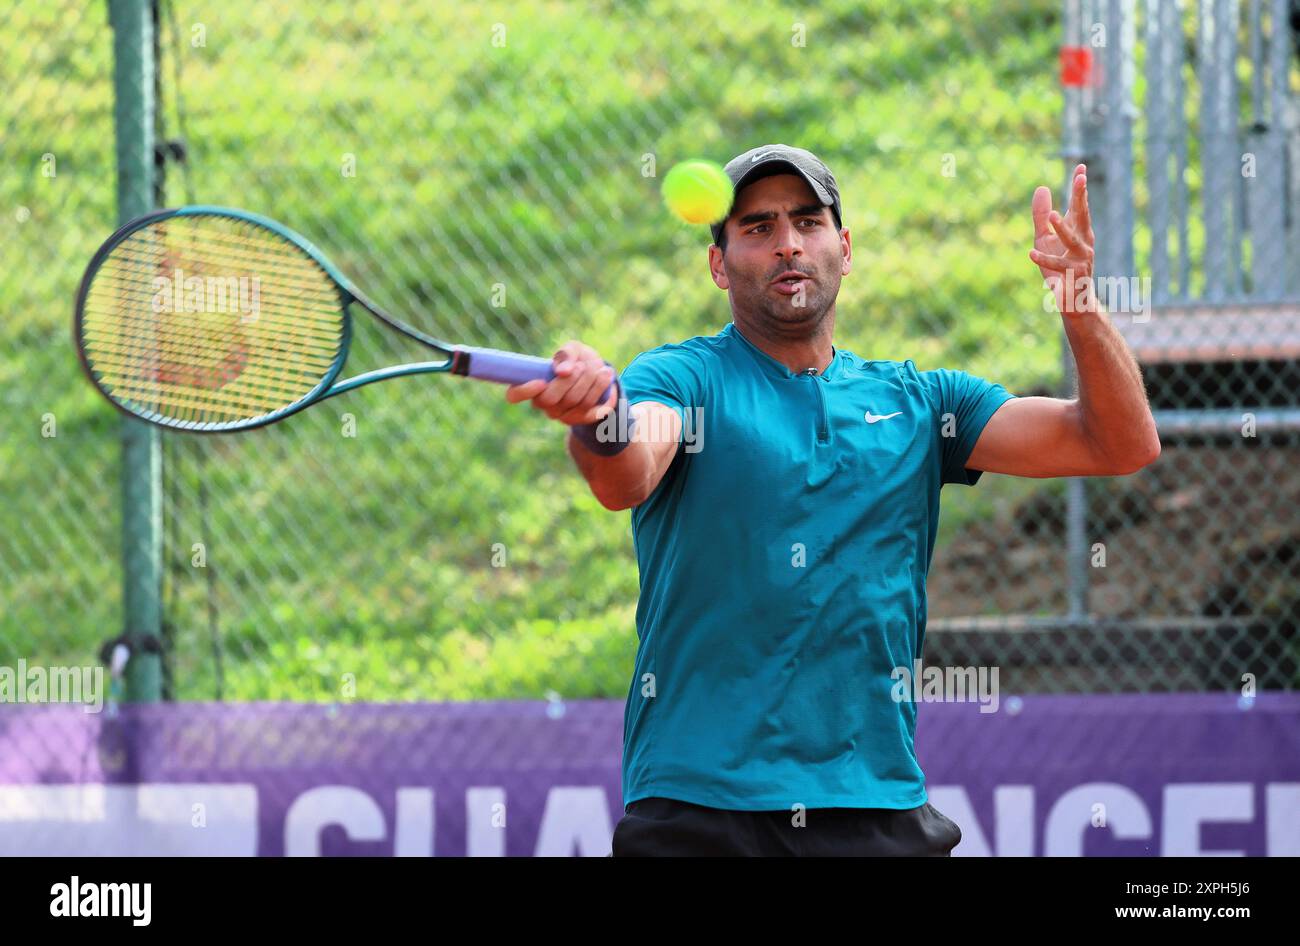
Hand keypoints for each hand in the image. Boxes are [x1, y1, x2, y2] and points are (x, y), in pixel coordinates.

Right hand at [505, 340, 616, 424]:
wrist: (600, 373)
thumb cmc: (579, 360)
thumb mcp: (573, 349)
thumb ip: (565, 354)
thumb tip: (562, 370)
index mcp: (533, 384)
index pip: (514, 395)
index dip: (524, 391)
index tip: (541, 381)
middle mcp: (543, 403)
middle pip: (550, 399)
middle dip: (570, 380)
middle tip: (583, 366)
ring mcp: (561, 414)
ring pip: (575, 402)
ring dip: (591, 382)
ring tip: (602, 369)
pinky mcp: (580, 419)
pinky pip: (591, 411)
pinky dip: (601, 392)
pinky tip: (606, 379)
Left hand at [1030, 163, 1095, 314]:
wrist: (1073, 300)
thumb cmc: (1059, 266)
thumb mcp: (1045, 238)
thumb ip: (1041, 216)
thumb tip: (1041, 188)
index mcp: (1079, 231)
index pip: (1080, 205)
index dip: (1079, 187)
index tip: (1081, 167)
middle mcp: (1084, 242)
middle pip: (1082, 216)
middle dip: (1081, 198)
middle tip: (1080, 179)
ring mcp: (1081, 259)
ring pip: (1072, 241)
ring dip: (1062, 228)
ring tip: (1052, 216)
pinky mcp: (1073, 276)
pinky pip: (1056, 267)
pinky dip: (1044, 260)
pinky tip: (1031, 254)